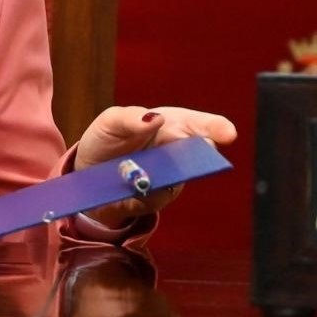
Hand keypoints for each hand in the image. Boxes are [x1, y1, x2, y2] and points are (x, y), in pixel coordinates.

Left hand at [73, 105, 236, 228]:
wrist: (88, 172)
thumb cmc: (107, 138)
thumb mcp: (110, 121)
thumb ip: (129, 117)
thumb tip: (155, 118)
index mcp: (170, 125)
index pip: (200, 124)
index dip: (216, 128)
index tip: (228, 133)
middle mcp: (178, 151)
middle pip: (200, 154)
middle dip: (202, 154)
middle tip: (203, 150)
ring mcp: (171, 177)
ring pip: (179, 179)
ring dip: (167, 176)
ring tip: (146, 171)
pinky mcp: (158, 199)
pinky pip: (157, 197)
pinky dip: (143, 192)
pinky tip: (129, 187)